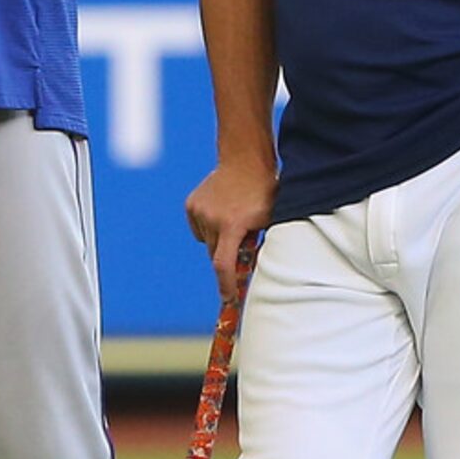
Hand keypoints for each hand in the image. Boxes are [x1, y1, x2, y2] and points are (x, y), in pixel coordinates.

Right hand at [186, 157, 276, 300]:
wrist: (245, 160)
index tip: (228, 298)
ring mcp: (199, 211)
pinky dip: (209, 227)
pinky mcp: (191, 204)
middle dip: (226, 258)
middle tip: (240, 250)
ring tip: (233, 220)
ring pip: (207, 241)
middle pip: (215, 254)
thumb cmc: (264, 192)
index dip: (225, 284)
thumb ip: (257, 244)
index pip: (223, 264)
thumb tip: (250, 270)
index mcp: (233, 225)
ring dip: (219, 240)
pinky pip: (199, 228)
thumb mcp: (268, 220)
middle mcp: (212, 219)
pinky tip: (221, 211)